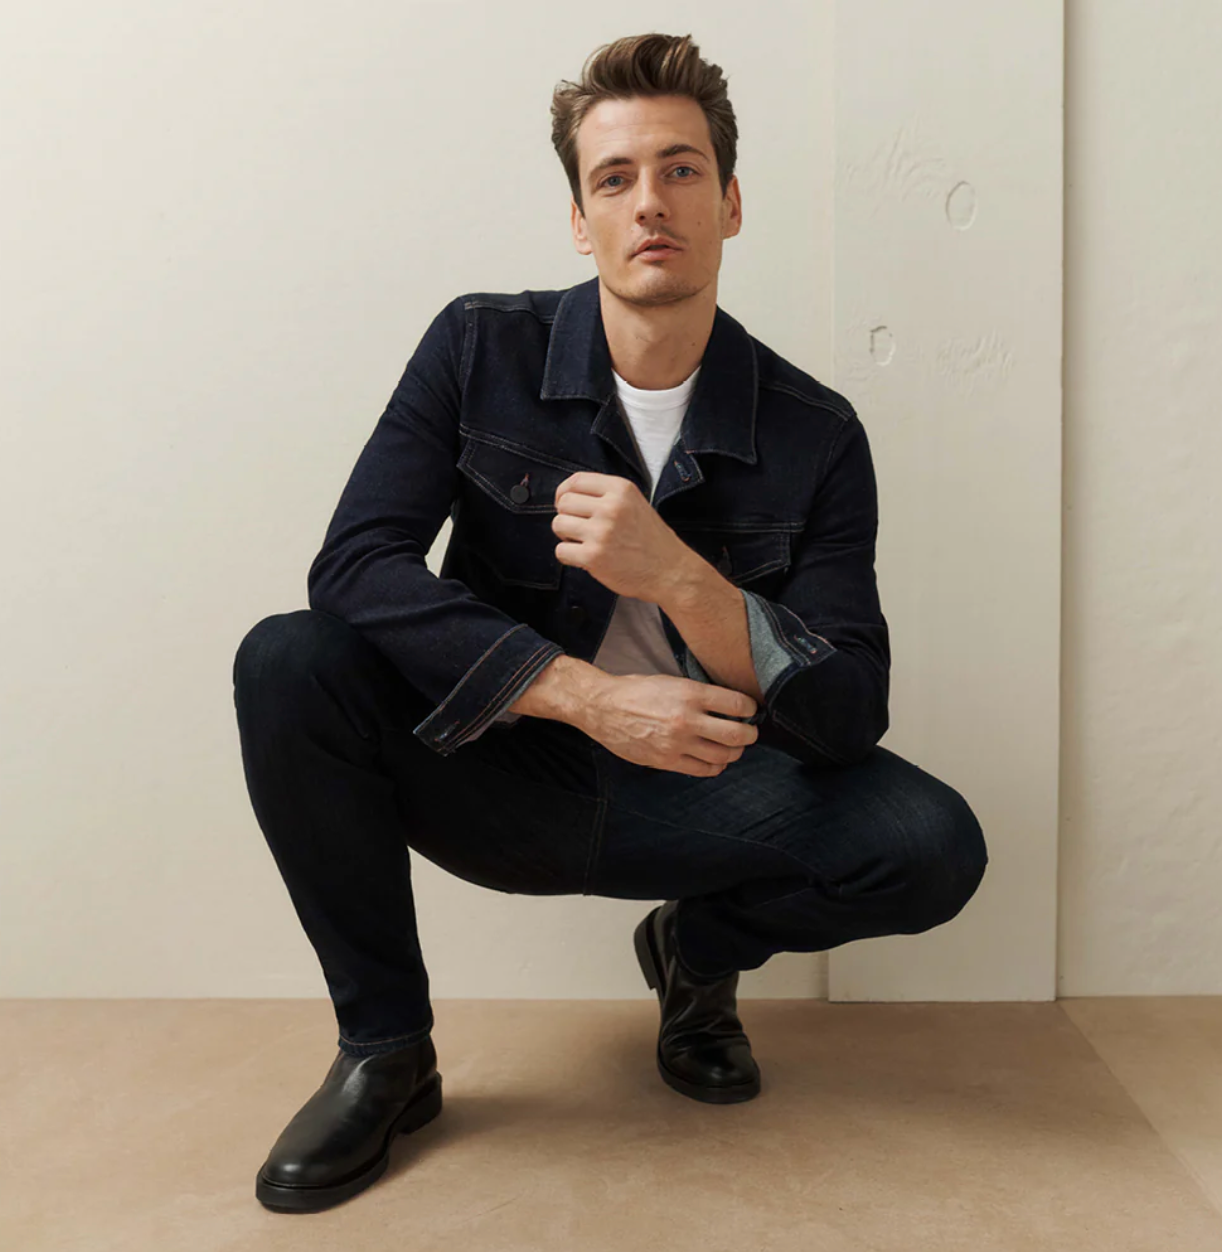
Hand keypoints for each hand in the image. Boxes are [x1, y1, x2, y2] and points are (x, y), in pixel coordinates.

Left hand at [552, 472, 692, 602]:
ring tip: (584, 543)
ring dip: (566, 536)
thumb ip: (606, 496)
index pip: (576, 481)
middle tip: (580, 528)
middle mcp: (610, 507)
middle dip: (567, 516)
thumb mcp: (635, 504)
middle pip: (563, 502)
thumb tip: (569, 496)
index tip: (566, 504)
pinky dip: (569, 556)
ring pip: (558, 524)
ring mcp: (601, 532)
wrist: (671, 572)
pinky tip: (585, 558)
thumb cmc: (653, 541)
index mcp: (621, 489)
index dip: (564, 493)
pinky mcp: (594, 556)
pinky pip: (561, 551)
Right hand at [582, 673, 758, 776]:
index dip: (750, 708)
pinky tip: (714, 759)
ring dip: (734, 752)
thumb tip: (727, 705)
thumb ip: (698, 694)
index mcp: (690, 694)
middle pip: (737, 735)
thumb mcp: (671, 681)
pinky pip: (703, 770)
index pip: (737, 705)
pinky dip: (715, 766)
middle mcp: (687, 719)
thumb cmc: (636, 691)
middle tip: (750, 732)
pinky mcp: (667, 761)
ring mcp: (677, 743)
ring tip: (733, 747)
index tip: (751, 710)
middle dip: (750, 734)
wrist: (603, 708)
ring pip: (723, 755)